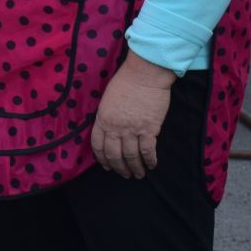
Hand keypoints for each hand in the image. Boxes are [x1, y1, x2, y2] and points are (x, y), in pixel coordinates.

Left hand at [89, 54, 174, 178]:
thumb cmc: (125, 82)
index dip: (102, 159)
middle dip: (119, 168)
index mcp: (102, 119)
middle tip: (125, 175)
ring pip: (131, 156)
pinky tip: (151, 165)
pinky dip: (150, 160)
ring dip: (135, 168)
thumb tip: (110, 130)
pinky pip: (148, 150)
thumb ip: (107, 116)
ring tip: (138, 175)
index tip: (107, 166)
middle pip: (114, 154)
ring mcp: (132, 130)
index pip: (98, 145)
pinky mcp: (149, 129)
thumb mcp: (107, 99)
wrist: (144, 75)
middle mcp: (115, 128)